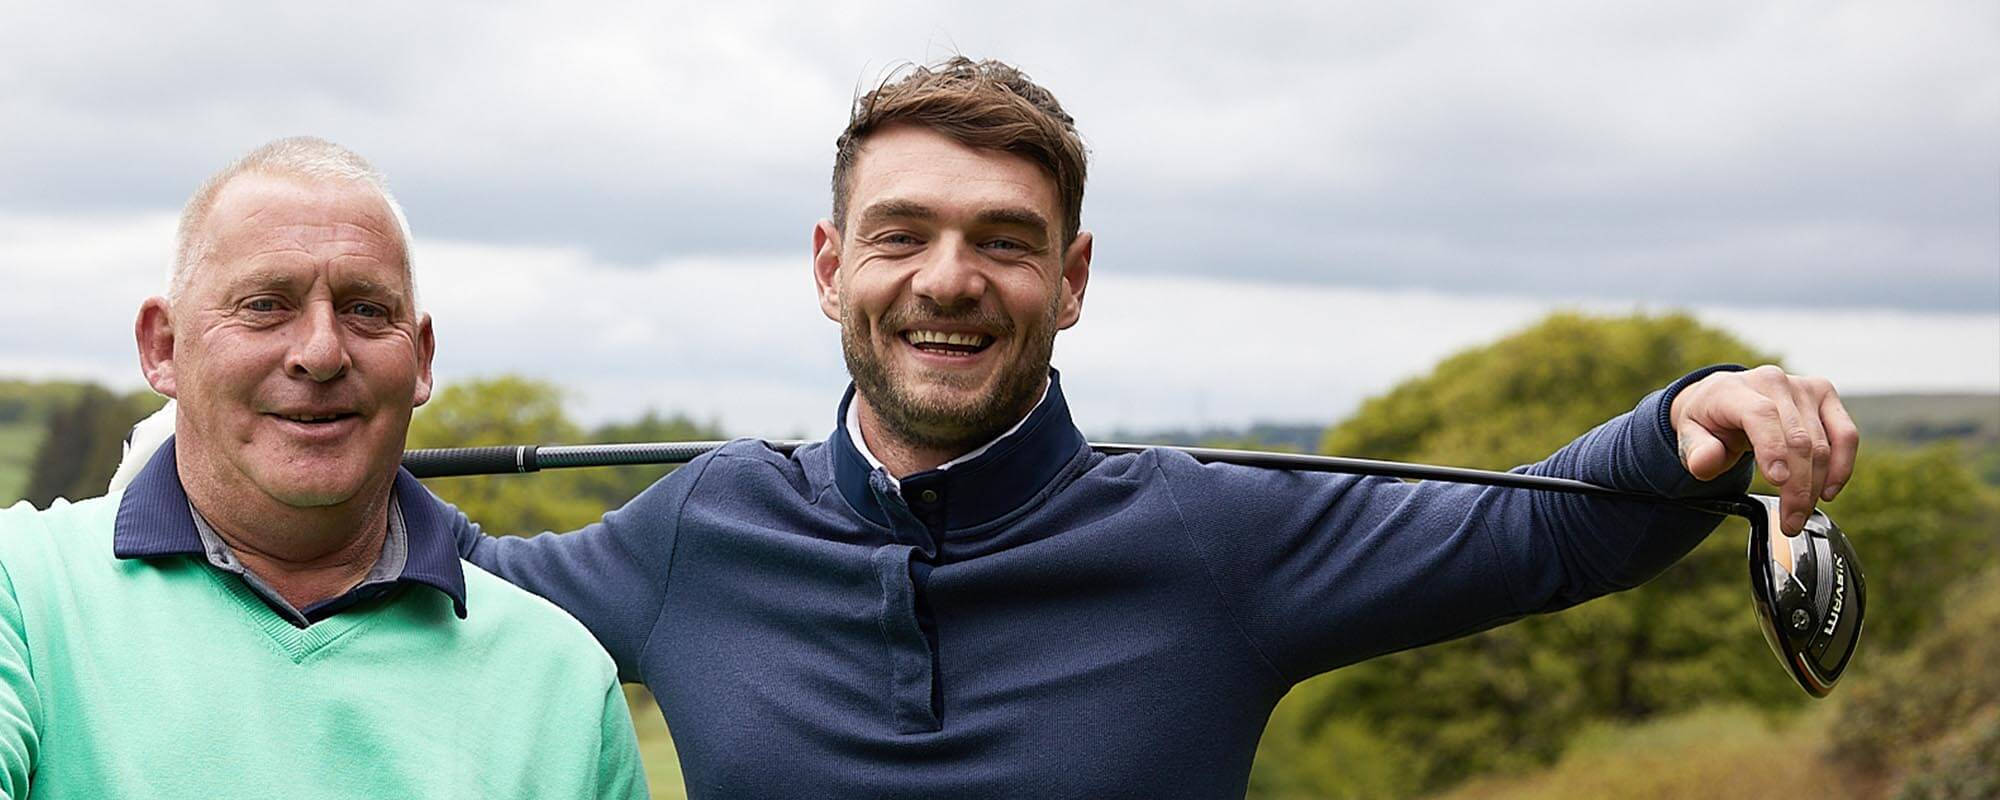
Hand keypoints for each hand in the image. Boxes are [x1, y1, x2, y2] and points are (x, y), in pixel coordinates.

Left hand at [1671, 366, 1858, 533]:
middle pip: (1797, 438)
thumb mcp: (1690, 436)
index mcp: (1733, 389)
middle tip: (1790, 521)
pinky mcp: (1824, 394)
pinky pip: (1845, 434)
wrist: (1724, 397)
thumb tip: (1706, 462)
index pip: (1760, 415)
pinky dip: (1841, 466)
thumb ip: (1696, 452)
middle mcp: (1772, 382)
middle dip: (1797, 486)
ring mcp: (1802, 386)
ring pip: (1822, 442)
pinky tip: (1828, 490)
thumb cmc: (1709, 420)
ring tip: (1800, 514)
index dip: (1773, 449)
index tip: (1777, 482)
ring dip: (1816, 485)